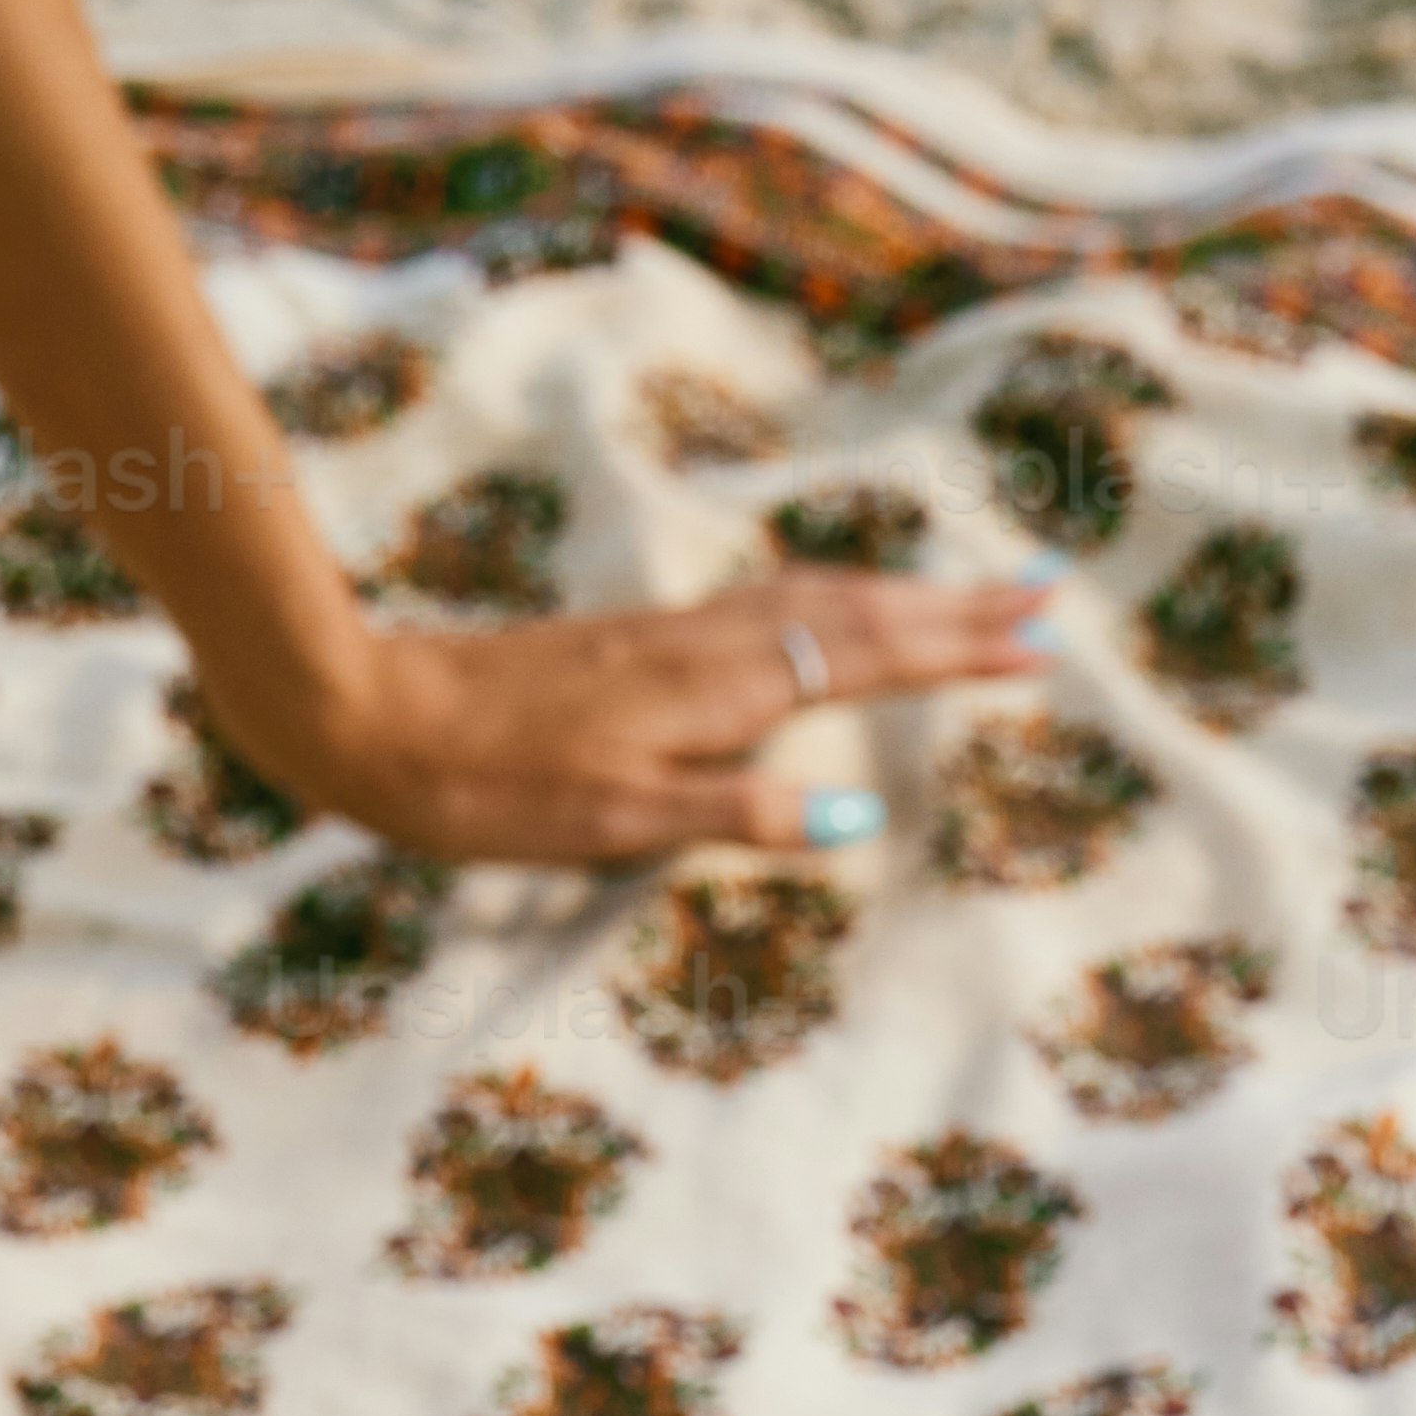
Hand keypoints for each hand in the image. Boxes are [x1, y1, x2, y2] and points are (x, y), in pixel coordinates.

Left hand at [235, 570, 1058, 866]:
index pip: (865, 659)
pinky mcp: (633, 640)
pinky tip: (827, 609)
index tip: (1041, 645)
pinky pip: (763, 605)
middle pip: (854, 614)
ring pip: (812, 599)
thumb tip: (857, 819)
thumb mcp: (616, 821)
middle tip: (1046, 594)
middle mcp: (704, 646)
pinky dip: (827, 599)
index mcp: (716, 691)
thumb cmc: (486, 788)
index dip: (955, 653)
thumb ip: (740, 814)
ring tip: (969, 595)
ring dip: (899, 596)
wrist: (369, 713)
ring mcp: (668, 636)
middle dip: (954, 608)